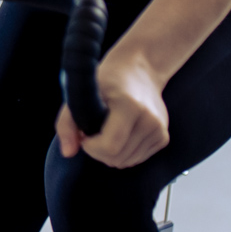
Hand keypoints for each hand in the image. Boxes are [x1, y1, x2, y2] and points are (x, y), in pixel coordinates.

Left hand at [55, 48, 169, 168]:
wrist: (139, 69)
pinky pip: (136, 159)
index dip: (91, 147)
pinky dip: (124, 152)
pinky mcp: (163, 138)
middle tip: (93, 132)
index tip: (84, 134)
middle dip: (98, 151)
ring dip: (110, 153)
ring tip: (106, 131)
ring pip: (126, 162)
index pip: (110, 146)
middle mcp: (150, 120)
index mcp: (130, 106)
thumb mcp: (81, 93)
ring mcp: (159, 130)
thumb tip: (67, 153)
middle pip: (117, 158)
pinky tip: (120, 133)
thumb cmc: (107, 80)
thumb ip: (67, 123)